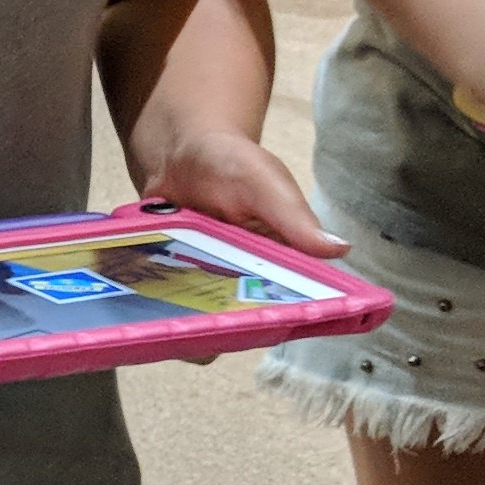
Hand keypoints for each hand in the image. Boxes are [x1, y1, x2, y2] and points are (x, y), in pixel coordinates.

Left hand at [132, 128, 342, 359]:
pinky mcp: (175, 286)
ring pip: (205, 330)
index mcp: (286, 266)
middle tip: (206, 316)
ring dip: (190, 328)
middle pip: (245, 328)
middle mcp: (250, 285)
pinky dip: (158, 312)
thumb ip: (295, 218)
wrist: (179, 153)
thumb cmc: (233, 164)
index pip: (295, 307)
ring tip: (173, 313)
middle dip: (228, 331)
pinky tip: (145, 303)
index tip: (263, 324)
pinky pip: (170, 312)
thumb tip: (339, 249)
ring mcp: (210, 289)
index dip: (284, 323)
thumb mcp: (265, 184)